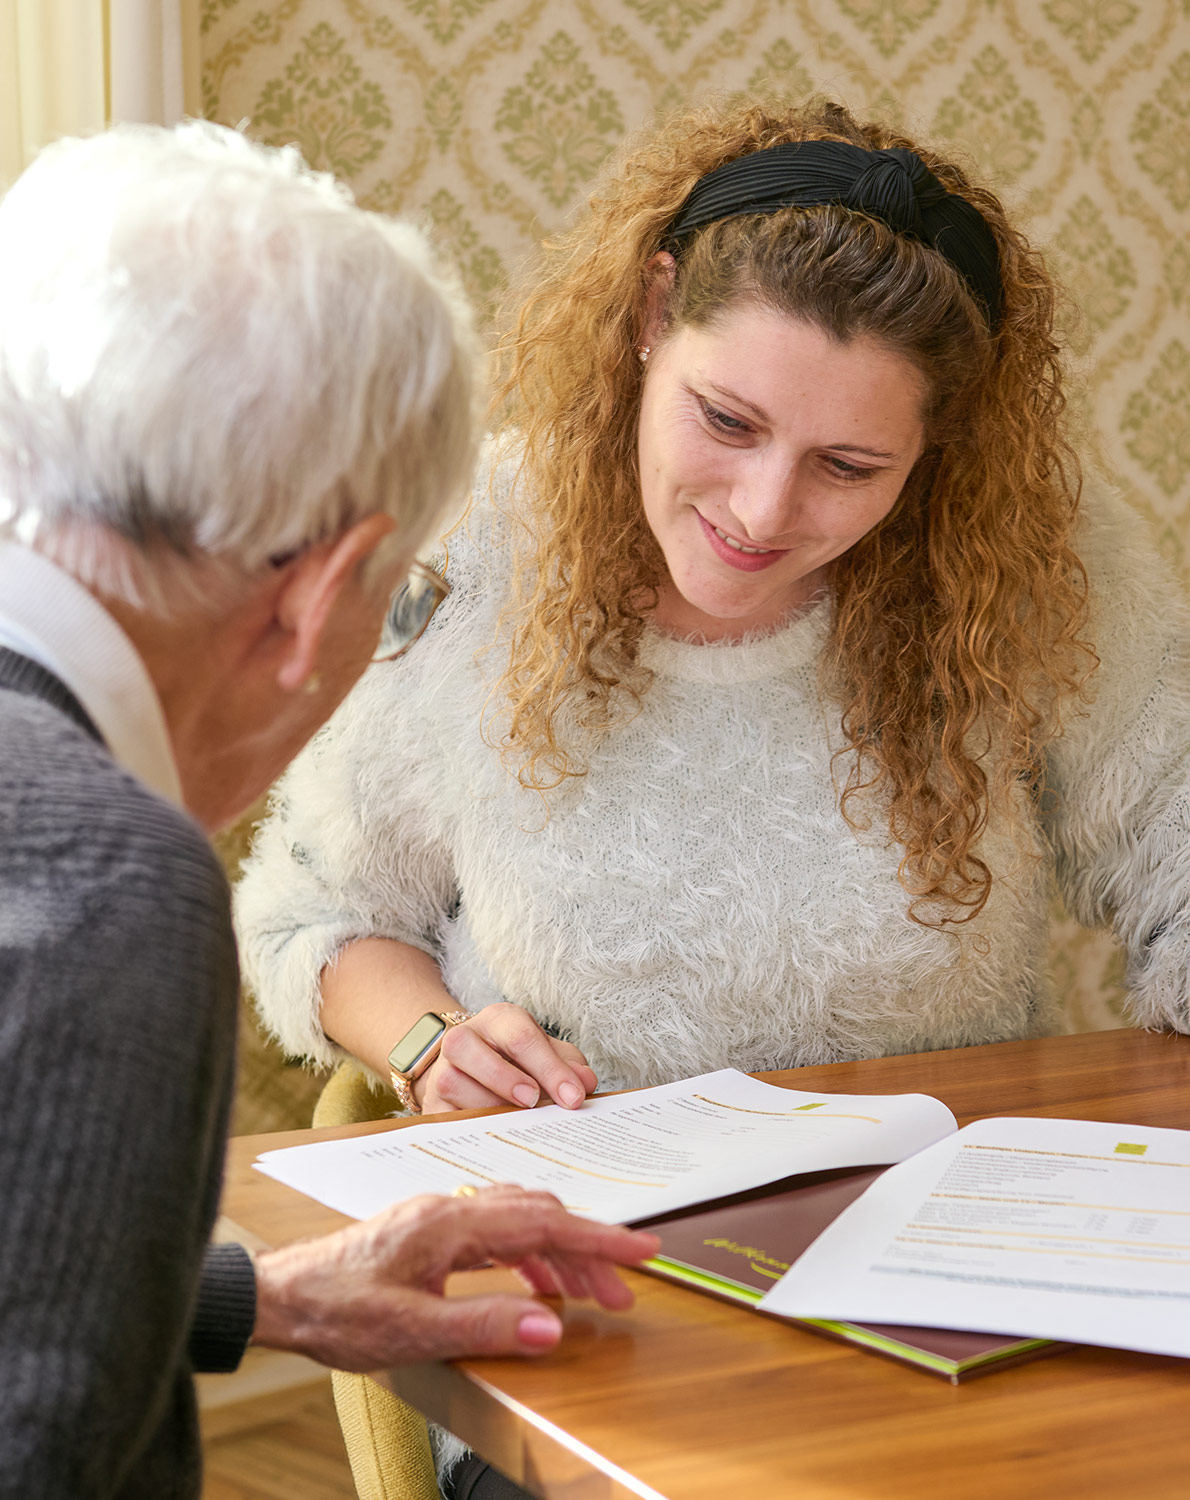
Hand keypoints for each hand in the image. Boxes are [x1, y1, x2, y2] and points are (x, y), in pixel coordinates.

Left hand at [250, 1185, 658, 1370]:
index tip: (641, 1252)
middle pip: (540, 1217)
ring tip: (590, 1296)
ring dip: (560, 1255)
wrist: (280, 1297)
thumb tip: (552, 1326)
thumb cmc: (336, 1310)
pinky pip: (497, 1234)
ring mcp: (440, 1219)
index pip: (544, 1221)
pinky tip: (537, 1286)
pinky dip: (529, 1256)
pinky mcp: (430, 1235)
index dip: (598, 1239)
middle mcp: (451, 1209)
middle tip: (623, 1293)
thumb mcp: (413, 1330)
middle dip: (588, 1252)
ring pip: (520, 1223)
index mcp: (452, 1222)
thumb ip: (486, 1325)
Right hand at [415, 1002, 597, 1112]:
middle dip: (505, 1078)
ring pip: (453, 1083)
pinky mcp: (431, 1103)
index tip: (572, 1097)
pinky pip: (443, 1114)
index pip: (520, 1037)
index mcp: (498, 1021)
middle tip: (533, 1101)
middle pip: (469, 1049)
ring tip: (516, 1120)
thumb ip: (569, 1066)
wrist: (474, 1072)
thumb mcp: (548, 1055)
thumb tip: (583, 1084)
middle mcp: (463, 1039)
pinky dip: (470, 1125)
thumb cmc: (520, 1062)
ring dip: (488, 1105)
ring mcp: (441, 1070)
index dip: (549, 1068)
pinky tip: (495, 1133)